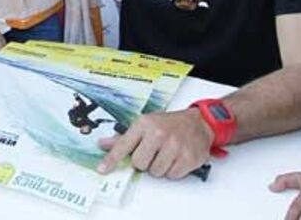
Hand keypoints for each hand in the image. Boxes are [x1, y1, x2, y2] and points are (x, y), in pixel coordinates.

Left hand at [97, 108, 213, 178]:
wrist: (198, 123)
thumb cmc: (169, 124)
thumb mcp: (145, 124)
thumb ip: (125, 138)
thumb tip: (103, 144)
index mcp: (145, 124)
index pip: (123, 145)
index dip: (112, 159)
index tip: (102, 169)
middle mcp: (159, 133)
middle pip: (139, 163)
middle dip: (144, 162)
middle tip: (152, 153)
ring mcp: (174, 146)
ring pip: (156, 172)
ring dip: (159, 167)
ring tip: (166, 154)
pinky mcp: (188, 158)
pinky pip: (172, 176)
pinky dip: (173, 170)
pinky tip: (176, 158)